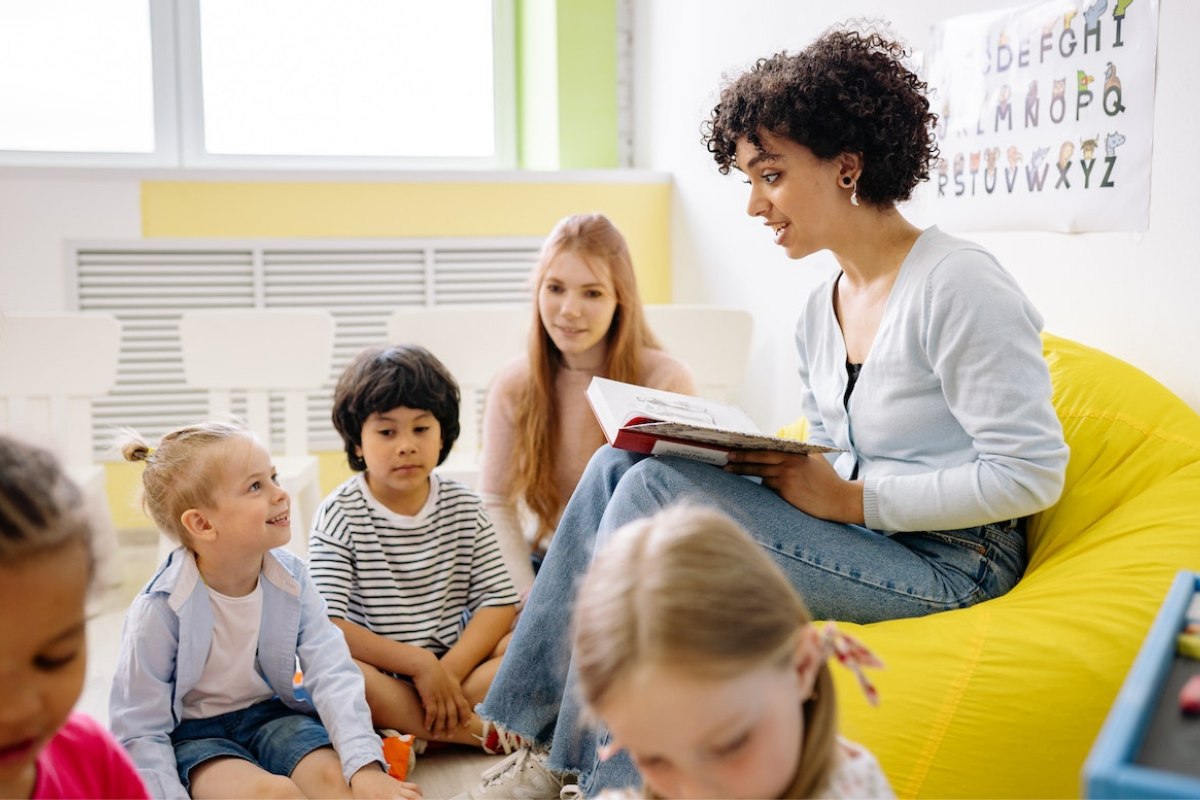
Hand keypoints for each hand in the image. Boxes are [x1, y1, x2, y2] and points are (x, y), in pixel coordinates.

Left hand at [350, 765, 422, 798]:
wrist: (363, 773)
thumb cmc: (360, 792)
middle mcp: (392, 795)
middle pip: (411, 798)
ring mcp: (397, 788)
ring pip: (414, 794)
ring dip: (420, 799)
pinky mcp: (399, 783)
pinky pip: (412, 787)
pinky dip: (419, 793)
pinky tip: (420, 798)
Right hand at [411, 654, 472, 737]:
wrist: (425, 664)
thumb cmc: (433, 671)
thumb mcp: (444, 680)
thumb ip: (446, 689)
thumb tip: (444, 699)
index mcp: (454, 690)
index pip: (463, 705)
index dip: (465, 716)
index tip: (466, 725)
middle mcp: (449, 695)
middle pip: (453, 714)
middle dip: (452, 726)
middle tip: (450, 736)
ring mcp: (440, 696)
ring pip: (442, 716)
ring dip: (439, 727)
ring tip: (436, 736)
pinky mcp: (430, 697)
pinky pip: (432, 713)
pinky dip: (430, 721)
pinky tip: (427, 727)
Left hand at [725, 450, 864, 523]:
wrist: (839, 500)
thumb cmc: (828, 480)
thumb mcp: (815, 459)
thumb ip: (799, 453)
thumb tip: (782, 447)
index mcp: (795, 454)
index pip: (767, 450)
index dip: (750, 449)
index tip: (736, 448)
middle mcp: (789, 465)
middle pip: (758, 461)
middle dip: (740, 460)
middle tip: (727, 459)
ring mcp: (787, 480)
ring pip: (761, 475)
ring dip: (747, 473)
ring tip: (730, 471)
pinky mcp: (786, 494)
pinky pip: (769, 488)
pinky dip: (766, 486)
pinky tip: (763, 485)